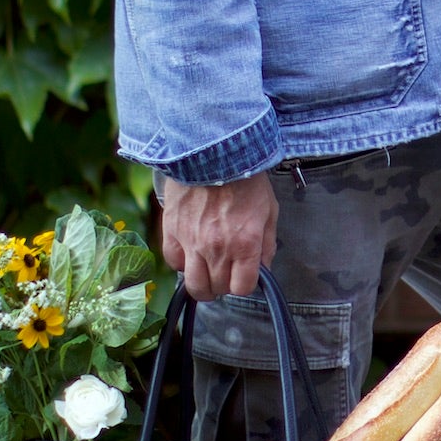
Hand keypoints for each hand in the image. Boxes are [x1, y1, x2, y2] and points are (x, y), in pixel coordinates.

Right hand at [162, 172, 278, 299]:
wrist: (214, 151)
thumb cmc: (245, 179)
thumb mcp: (269, 211)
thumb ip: (267, 244)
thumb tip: (263, 268)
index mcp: (245, 244)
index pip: (242, 288)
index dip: (245, 284)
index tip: (245, 275)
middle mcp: (217, 248)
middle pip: (218, 289)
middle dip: (225, 284)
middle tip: (227, 271)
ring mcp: (191, 242)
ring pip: (193, 285)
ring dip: (202, 283)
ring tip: (207, 272)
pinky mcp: (172, 231)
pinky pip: (173, 262)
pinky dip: (182, 263)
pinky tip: (191, 254)